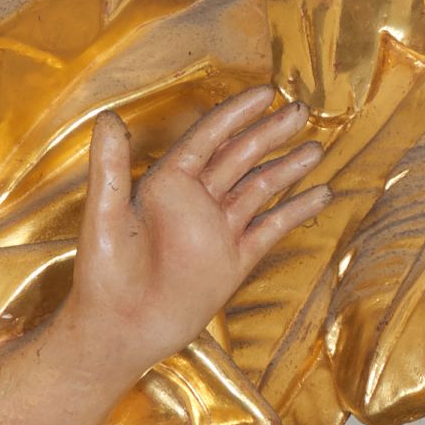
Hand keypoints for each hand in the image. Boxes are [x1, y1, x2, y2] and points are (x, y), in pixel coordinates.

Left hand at [60, 85, 330, 374]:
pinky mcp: (234, 261)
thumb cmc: (104, 274)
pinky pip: (271, 229)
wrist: (121, 331)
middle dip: (269, 133)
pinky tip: (321, 195)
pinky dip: (295, 212)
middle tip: (301, 110)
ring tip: (316, 148)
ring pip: (259, 188)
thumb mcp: (104, 215)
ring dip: (287, 168)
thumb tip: (107, 117)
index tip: (265, 93)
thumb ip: (110, 167)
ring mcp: (217, 230)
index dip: (236, 114)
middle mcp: (195, 201)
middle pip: (240, 157)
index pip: (209, 138)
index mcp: (166, 184)